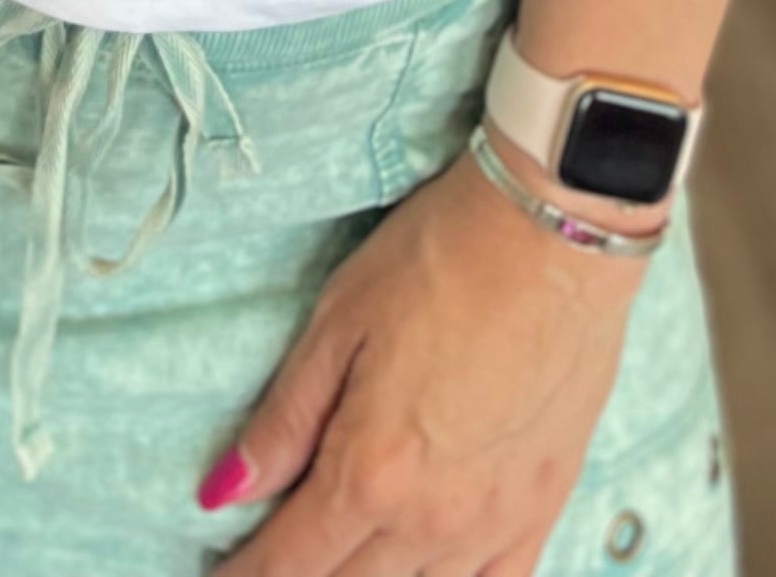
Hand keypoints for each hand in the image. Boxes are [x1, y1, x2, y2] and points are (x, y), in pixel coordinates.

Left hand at [204, 152, 638, 576]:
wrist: (555, 233)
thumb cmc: (441, 258)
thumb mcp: (340, 322)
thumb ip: (284, 420)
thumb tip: (220, 492)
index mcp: (370, 472)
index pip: (288, 562)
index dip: (246, 575)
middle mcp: (431, 520)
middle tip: (273, 562)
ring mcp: (493, 523)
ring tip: (338, 563)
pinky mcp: (542, 507)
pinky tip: (424, 572)